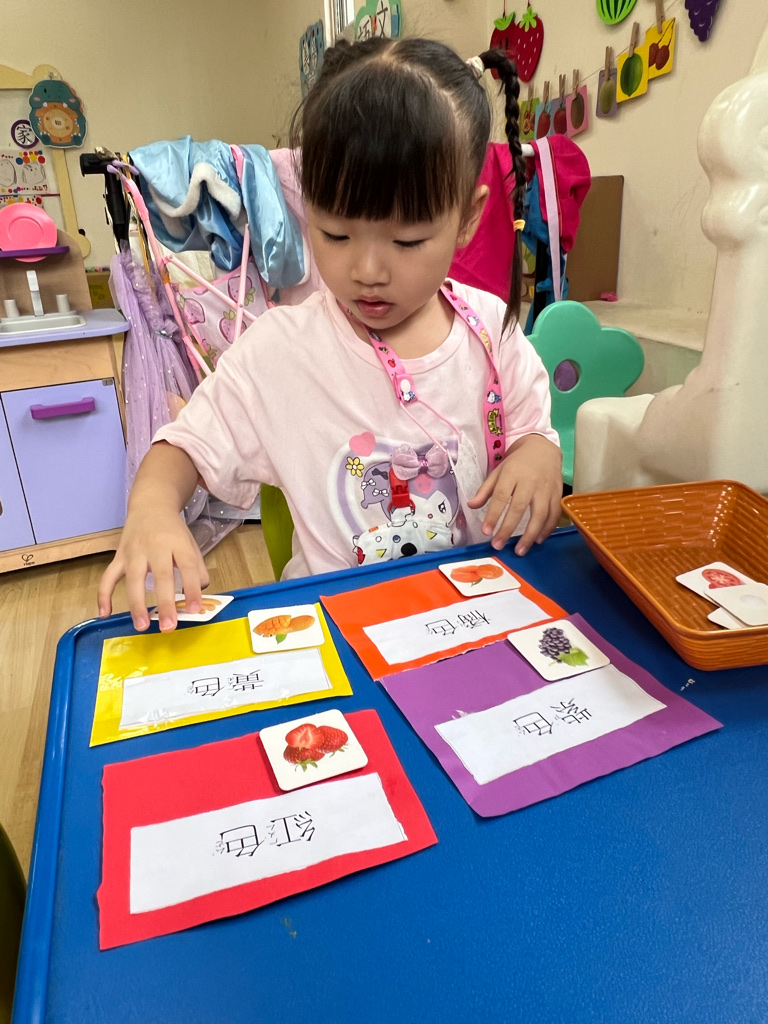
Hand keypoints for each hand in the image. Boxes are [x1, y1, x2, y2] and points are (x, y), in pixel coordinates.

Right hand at [97, 505, 209, 632]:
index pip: (188, 566)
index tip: (195, 609)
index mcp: (178, 543)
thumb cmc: (172, 531)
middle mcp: (155, 546)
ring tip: (142, 626)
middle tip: (169, 626)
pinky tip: (105, 613)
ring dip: (136, 604)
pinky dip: (104, 595)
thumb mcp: (190, 545)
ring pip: (133, 579)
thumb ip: (197, 570)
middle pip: (161, 576)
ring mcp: (134, 551)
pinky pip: (108, 577)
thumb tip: (196, 598)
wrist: (150, 506)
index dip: (192, 589)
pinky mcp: (118, 556)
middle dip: (165, 603)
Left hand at [467, 434, 562, 555]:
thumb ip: (486, 490)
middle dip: (508, 529)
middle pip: (519, 507)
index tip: (485, 531)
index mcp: (512, 474)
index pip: (501, 496)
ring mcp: (546, 488)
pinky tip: (538, 540)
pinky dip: (547, 529)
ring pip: (540, 514)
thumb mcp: (499, 471)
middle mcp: (530, 481)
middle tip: (498, 545)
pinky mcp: (558, 493)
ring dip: (530, 534)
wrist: (543, 448)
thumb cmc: (517, 463)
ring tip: (520, 550)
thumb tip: (471, 506)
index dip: (493, 515)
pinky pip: (554, 514)